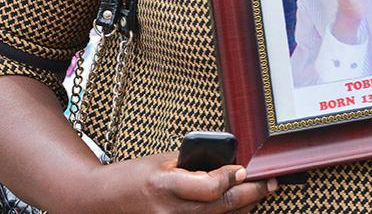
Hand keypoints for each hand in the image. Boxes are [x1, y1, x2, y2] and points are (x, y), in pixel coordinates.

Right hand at [83, 155, 275, 213]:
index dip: (233, 178)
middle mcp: (170, 213)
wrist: (103, 203)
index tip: (245, 169)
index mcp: (164, 187)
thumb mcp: (162, 162)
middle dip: (251, 194)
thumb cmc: (131, 179)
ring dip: (242, 208)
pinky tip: (237, 208)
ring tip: (258, 194)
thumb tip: (227, 163)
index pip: (211, 187)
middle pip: (221, 207)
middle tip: (269, 183)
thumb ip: (194, 165)